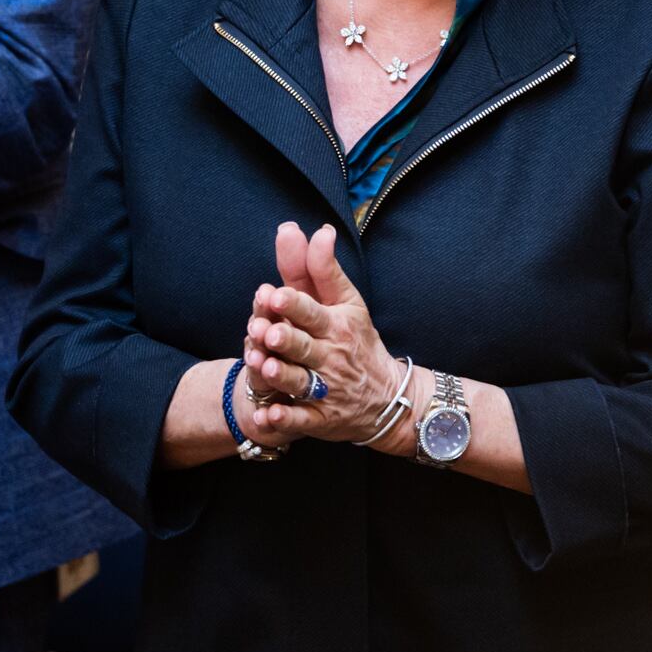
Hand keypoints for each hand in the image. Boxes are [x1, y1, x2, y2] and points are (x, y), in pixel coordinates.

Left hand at [240, 222, 405, 448]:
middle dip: (285, 339)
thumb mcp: (346, 303)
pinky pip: (300, 421)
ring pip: (300, 383)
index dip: (293, 304)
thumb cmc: (356, 341)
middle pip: (303, 347)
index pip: (312, 312)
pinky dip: (284, 421)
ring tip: (264, 367)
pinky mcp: (320, 418)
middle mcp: (330, 357)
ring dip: (281, 376)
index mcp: (336, 325)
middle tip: (267, 332)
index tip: (274, 294)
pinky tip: (266, 417)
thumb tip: (317, 230)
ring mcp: (325, 390)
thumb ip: (321, 269)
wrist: (388, 398)